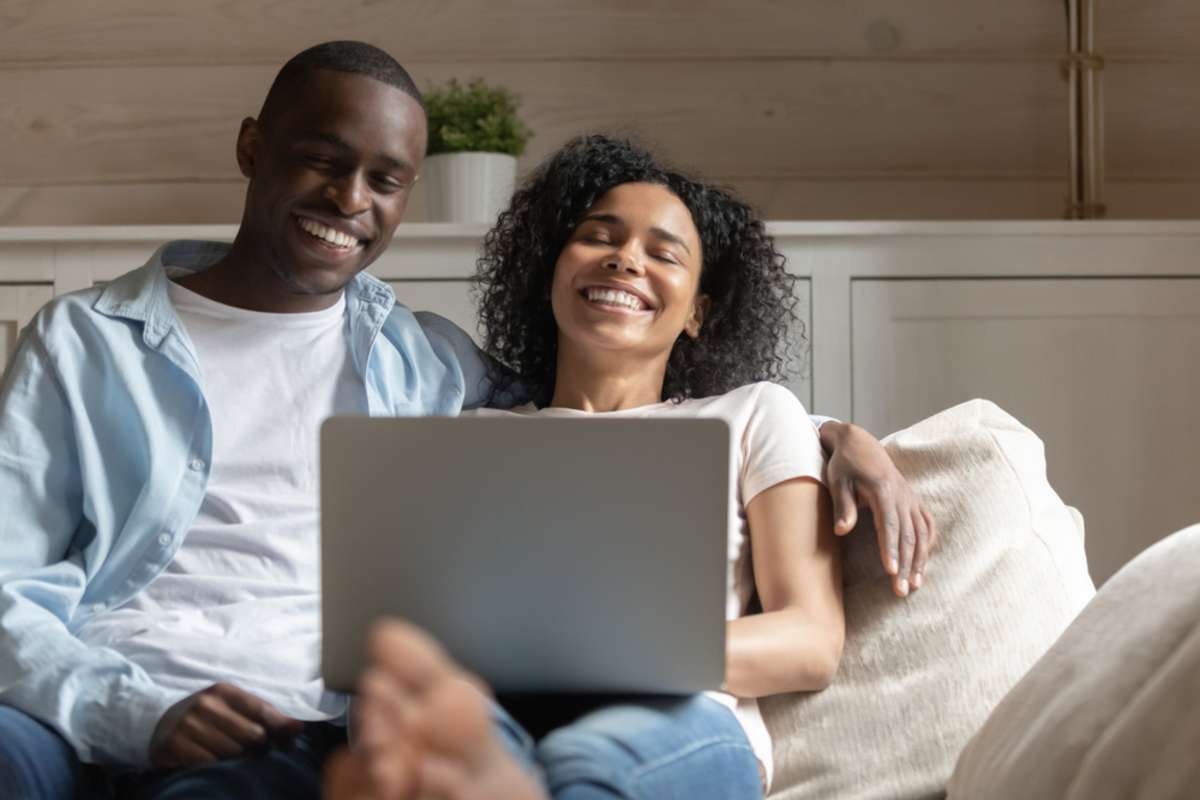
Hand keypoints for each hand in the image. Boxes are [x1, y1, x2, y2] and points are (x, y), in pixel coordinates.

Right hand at [149, 683, 302, 767]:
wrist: (161, 724)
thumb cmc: (209, 716)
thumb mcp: (234, 707)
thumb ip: (266, 715)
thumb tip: (298, 727)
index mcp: (224, 691)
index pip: (262, 709)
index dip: (280, 726)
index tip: (291, 737)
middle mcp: (205, 704)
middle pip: (252, 736)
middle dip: (258, 747)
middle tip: (252, 750)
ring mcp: (188, 725)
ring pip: (233, 753)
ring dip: (237, 760)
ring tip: (231, 756)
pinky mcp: (174, 746)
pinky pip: (210, 765)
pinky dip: (215, 767)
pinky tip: (212, 762)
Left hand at [820, 421, 936, 596]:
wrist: (860, 443)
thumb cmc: (845, 464)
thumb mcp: (837, 480)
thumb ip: (842, 506)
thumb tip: (841, 531)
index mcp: (883, 490)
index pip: (888, 525)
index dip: (890, 550)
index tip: (891, 572)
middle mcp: (902, 495)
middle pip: (907, 535)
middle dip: (905, 565)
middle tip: (901, 591)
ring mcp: (911, 498)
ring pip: (921, 533)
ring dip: (919, 560)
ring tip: (915, 585)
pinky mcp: (914, 500)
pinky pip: (927, 524)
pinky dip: (928, 544)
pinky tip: (924, 563)